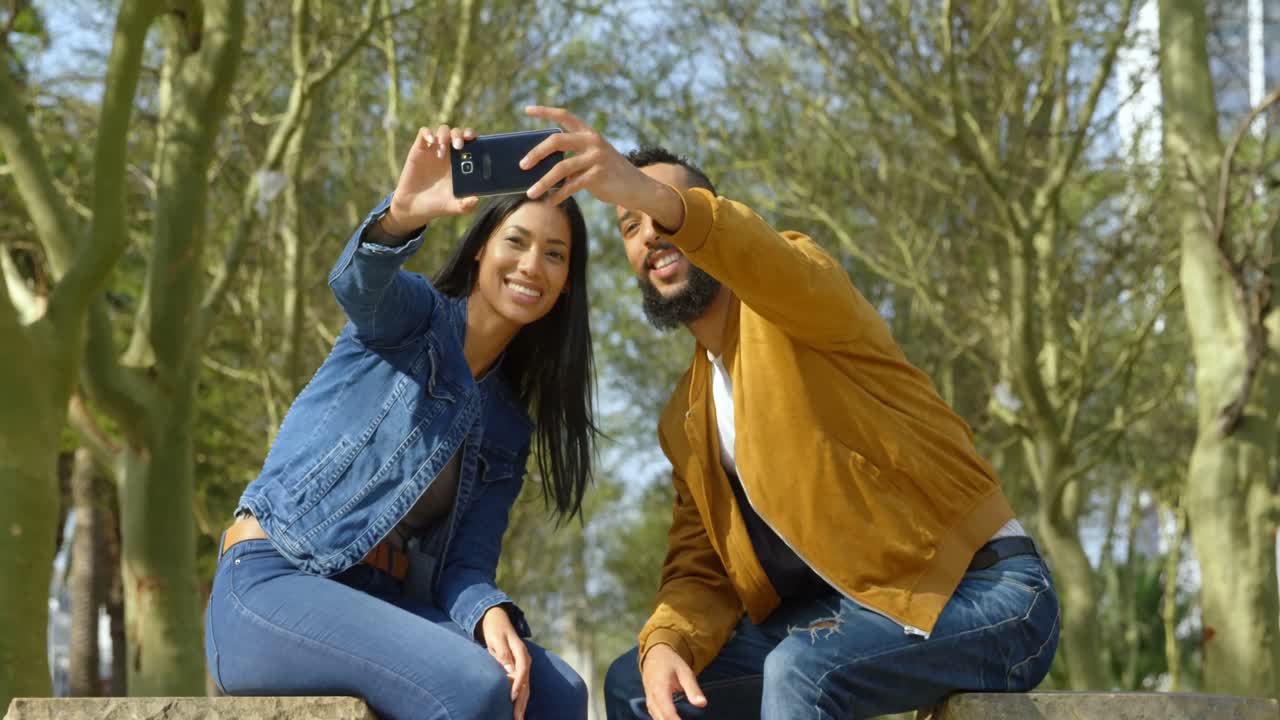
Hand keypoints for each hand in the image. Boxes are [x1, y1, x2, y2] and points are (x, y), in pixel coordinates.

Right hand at [380, 124, 479, 235]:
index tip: (474, 140)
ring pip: (443, 130)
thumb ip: (465, 205)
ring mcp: (434, 150)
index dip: (473, 136)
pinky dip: (427, 133)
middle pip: (458, 133)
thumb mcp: (453, 207)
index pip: (470, 142)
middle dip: (460, 134)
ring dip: (445, 135)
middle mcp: (449, 154)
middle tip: (459, 146)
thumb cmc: (437, 205)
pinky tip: (430, 141)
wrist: (414, 207)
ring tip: (442, 152)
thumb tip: (475, 199)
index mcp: (461, 163)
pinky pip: (424, 133)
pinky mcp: (419, 150)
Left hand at [480, 605, 530, 719]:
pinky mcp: (519, 670)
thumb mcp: (497, 638)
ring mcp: (523, 666)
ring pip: (525, 687)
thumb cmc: (495, 629)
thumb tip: (509, 670)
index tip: (512, 696)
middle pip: (526, 683)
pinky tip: (518, 710)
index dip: (518, 683)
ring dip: (522, 704)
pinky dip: (520, 699)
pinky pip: (522, 686)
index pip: (522, 669)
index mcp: (521, 651)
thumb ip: (503, 653)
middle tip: (517, 717)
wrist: (497, 619)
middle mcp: (525, 660)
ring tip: (519, 718)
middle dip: (522, 701)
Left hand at [520, 105, 684, 229]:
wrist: (637, 187)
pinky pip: (572, 186)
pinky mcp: (599, 175)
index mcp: (589, 133)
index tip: (526, 110)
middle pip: (556, 140)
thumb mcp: (593, 158)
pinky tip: (550, 202)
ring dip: (543, 182)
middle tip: (522, 165)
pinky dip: (558, 196)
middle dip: (536, 153)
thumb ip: (574, 156)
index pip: (565, 115)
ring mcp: (596, 157)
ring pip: (561, 167)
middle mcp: (592, 141)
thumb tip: (542, 166)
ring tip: (530, 193)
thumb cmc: (610, 174)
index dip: (545, 111)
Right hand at [641, 643, 705, 719]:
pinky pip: (655, 717)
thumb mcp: (685, 672)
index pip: (668, 714)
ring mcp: (649, 702)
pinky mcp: (650, 704)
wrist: (654, 655)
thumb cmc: (671, 663)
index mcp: (660, 690)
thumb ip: (693, 689)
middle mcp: (652, 699)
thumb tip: (703, 704)